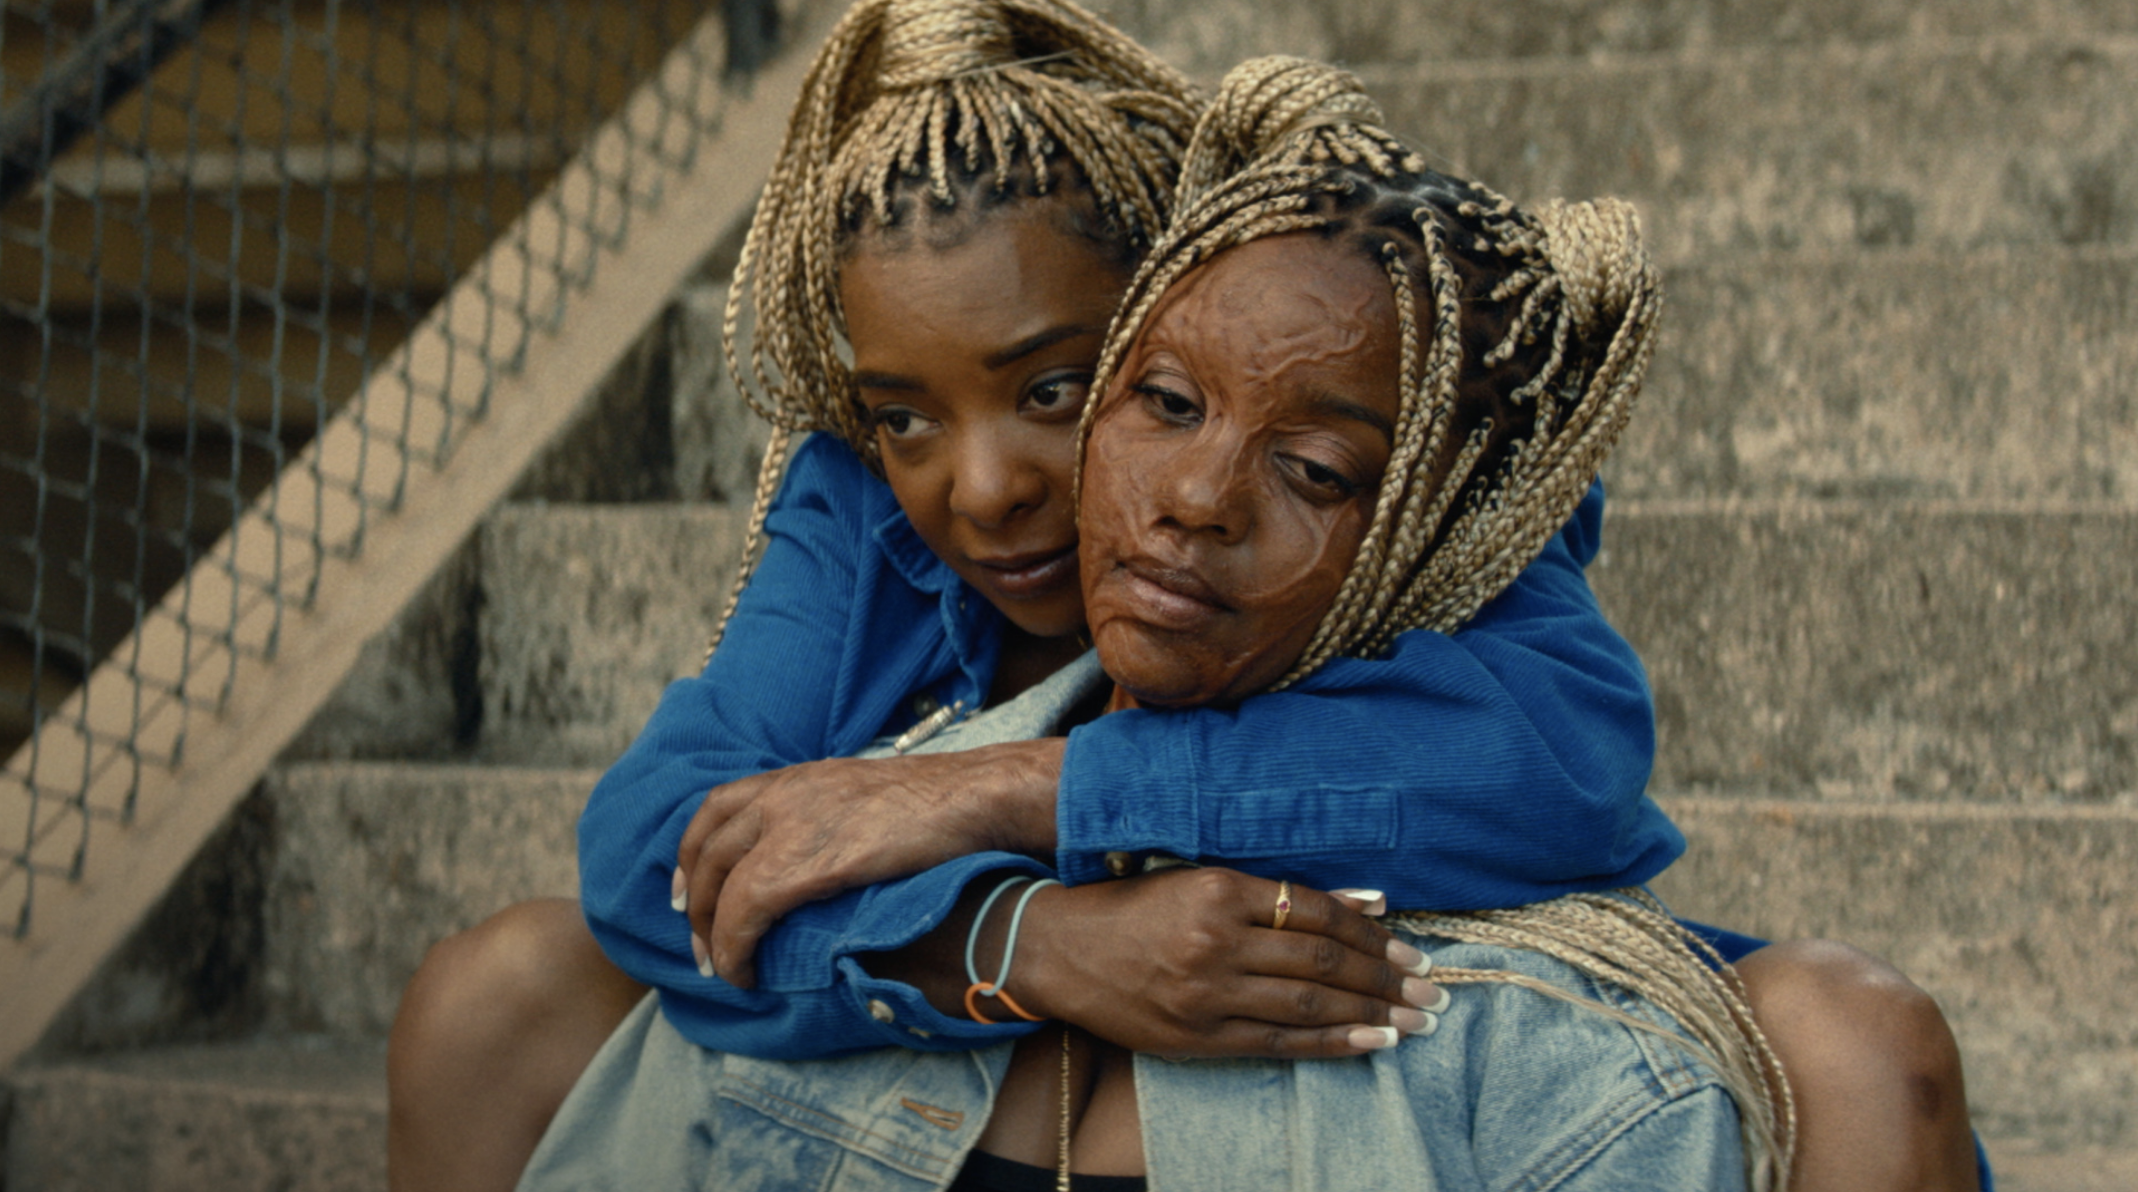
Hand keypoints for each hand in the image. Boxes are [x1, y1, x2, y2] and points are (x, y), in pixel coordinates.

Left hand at [676, 739, 1064, 987]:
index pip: (717, 807)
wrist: (974, 797)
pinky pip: (747, 909)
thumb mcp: (867, 796)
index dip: (693, 852)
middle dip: (695, 902)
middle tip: (699, 945)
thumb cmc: (941, 803)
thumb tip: (827, 855)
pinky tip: (745, 973)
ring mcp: (792, 823)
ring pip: (720, 882)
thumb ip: (833, 816)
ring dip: (711, 931)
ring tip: (721, 968)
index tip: (688, 891)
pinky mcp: (807, 861)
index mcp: (798, 777)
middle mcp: (784, 793)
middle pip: (708, 848)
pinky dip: (735, 945)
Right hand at [1006, 868, 1446, 1057]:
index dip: (1371, 933)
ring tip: (1417, 1018)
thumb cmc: (1136, 907)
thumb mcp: (1201, 880)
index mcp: (1220, 889)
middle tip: (1431, 987)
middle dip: (1385, 977)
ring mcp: (1207, 993)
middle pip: (1322, 960)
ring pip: (1309, 1003)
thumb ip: (1278, 894)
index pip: (1317, 912)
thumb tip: (1366, 901)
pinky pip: (1280, 1042)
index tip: (1410, 947)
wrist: (1060, 949)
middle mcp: (1216, 941)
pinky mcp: (1197, 1035)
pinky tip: (1373, 1042)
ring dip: (1372, 1012)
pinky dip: (1332, 1043)